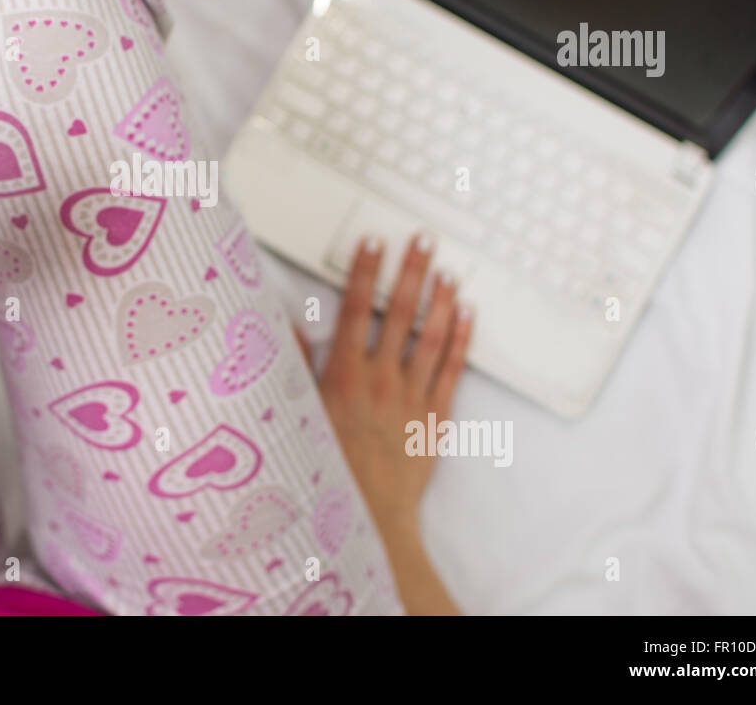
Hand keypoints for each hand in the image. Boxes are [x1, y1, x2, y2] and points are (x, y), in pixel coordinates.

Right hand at [305, 233, 472, 613]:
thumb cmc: (328, 465)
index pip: (357, 309)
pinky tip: (467, 314)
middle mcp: (381, 378)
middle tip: (422, 239)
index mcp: (344, 374)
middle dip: (411, 271)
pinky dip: (461, 339)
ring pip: (431, 336)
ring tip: (447, 269)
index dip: (366, 272)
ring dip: (440, 299)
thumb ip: (295, 366)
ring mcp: (412, 396)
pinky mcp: (435, 417)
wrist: (366, 514)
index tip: (373, 242)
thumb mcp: (298, 413)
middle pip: (400, 313)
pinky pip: (451, 370)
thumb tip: (288, 326)